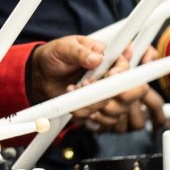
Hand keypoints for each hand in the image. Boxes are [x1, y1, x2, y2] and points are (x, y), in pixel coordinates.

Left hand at [28, 36, 157, 131]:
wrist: (40, 75)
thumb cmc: (54, 56)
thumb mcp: (63, 48)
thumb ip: (79, 52)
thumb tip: (96, 59)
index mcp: (107, 58)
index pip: (126, 67)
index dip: (121, 74)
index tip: (109, 76)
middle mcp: (110, 78)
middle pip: (129, 94)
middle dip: (108, 95)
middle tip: (85, 85)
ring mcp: (105, 95)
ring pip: (114, 111)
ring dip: (91, 105)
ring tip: (72, 91)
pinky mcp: (96, 109)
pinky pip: (99, 121)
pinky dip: (84, 115)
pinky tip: (72, 103)